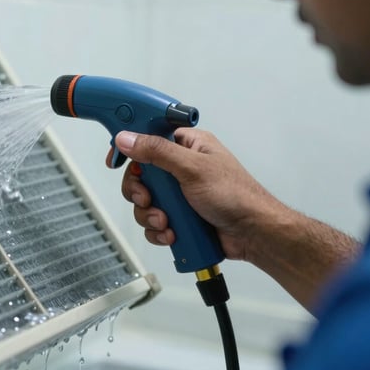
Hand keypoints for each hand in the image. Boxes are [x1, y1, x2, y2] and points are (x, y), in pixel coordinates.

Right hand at [113, 128, 291, 260]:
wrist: (253, 234)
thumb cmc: (236, 195)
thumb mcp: (192, 168)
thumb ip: (157, 152)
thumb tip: (128, 139)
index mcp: (187, 145)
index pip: (148, 136)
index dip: (130, 146)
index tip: (116, 159)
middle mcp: (180, 167)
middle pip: (140, 173)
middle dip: (140, 191)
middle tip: (147, 199)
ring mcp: (178, 193)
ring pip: (144, 201)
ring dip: (150, 215)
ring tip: (166, 222)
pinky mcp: (178, 215)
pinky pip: (153, 221)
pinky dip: (158, 230)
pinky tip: (171, 233)